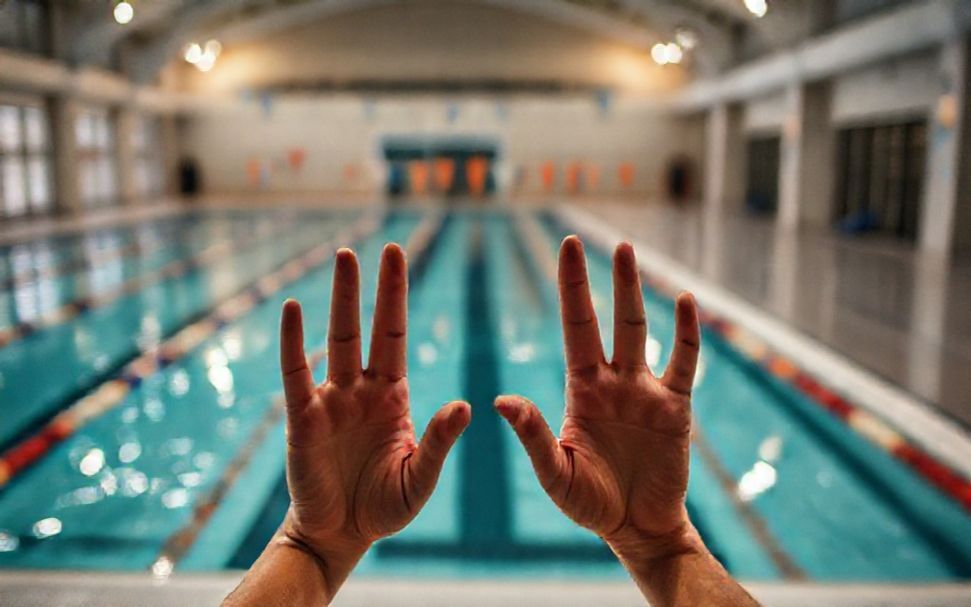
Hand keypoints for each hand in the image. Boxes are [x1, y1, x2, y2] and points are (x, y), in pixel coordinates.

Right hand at [280, 244, 470, 576]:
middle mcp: (360, 390)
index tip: (397, 256)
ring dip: (339, 300)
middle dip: (368, 288)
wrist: (341, 535)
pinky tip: (293, 309)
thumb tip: (467, 405)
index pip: (393, 335)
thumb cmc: (383, 507)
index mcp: (392, 397)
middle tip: (370, 246)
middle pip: (364, 328)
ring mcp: (330, 401)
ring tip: (342, 258)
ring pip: (334, 341)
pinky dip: (294, 342)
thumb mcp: (418, 477)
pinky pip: (296, 375)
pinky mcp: (302, 420)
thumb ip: (439, 442)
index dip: (395, 297)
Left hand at [495, 236, 699, 556]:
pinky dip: (686, 333)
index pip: (574, 327)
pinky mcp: (676, 409)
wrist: (637, 528)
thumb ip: (533, 436)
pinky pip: (683, 364)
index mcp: (582, 390)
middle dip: (598, 279)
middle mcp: (613, 381)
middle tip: (593, 239)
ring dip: (635, 291)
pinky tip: (683, 300)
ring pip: (641, 330)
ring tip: (628, 251)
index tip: (565, 248)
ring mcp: (646, 392)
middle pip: (606, 319)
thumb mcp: (556, 474)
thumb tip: (500, 399)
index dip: (570, 288)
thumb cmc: (591, 504)